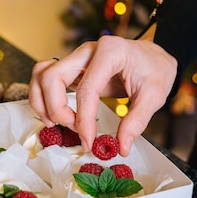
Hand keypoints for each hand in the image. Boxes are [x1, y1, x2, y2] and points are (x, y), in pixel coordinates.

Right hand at [29, 34, 176, 155]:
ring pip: (42, 73)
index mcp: (110, 52)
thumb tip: (121, 146)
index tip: (88, 141)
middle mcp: (87, 51)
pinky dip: (43, 96)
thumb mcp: (154, 95)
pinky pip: (46, 77)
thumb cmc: (155, 69)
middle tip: (73, 129)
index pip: (87, 88)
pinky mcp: (73, 68)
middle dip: (56, 108)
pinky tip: (54, 114)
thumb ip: (136, 122)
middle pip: (52, 76)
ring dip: (42, 101)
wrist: (153, 56)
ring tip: (56, 123)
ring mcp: (77, 58)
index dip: (83, 119)